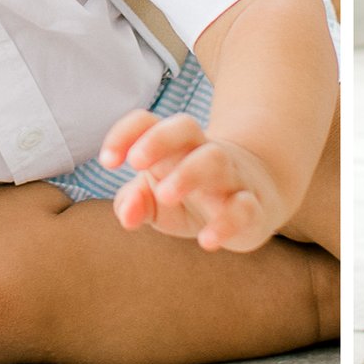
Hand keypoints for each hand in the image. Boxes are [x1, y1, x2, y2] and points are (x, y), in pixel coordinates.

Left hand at [97, 110, 287, 252]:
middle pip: (185, 126)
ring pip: (215, 159)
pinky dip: (227, 222)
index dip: (125, 134)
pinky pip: (245, 207)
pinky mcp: (252, 207)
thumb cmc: (190, 196)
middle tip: (137, 163)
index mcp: (173, 145)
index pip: (147, 122)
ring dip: (188, 173)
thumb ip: (132, 203)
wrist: (256, 198)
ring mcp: (231, 176)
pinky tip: (207, 241)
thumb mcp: (155, 200)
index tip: (108, 161)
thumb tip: (126, 214)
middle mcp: (203, 151)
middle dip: (159, 140)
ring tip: (165, 195)